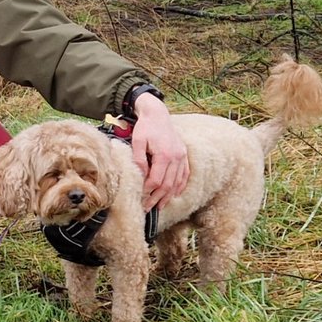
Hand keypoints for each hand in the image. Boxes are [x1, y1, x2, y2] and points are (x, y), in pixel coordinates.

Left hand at [128, 92, 188, 210]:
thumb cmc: (145, 127)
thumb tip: (141, 176)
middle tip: (148, 208)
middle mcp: (176, 157)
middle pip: (168, 185)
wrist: (157, 114)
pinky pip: (184, 175)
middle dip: (157, 198)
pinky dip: (179, 186)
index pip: (157, 180)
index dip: (149, 191)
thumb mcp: (137, 141)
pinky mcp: (184, 155)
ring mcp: (182, 157)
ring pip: (177, 182)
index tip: (141, 197)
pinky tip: (173, 194)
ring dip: (168, 196)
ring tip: (159, 206)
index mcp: (165, 155)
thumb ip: (139, 159)